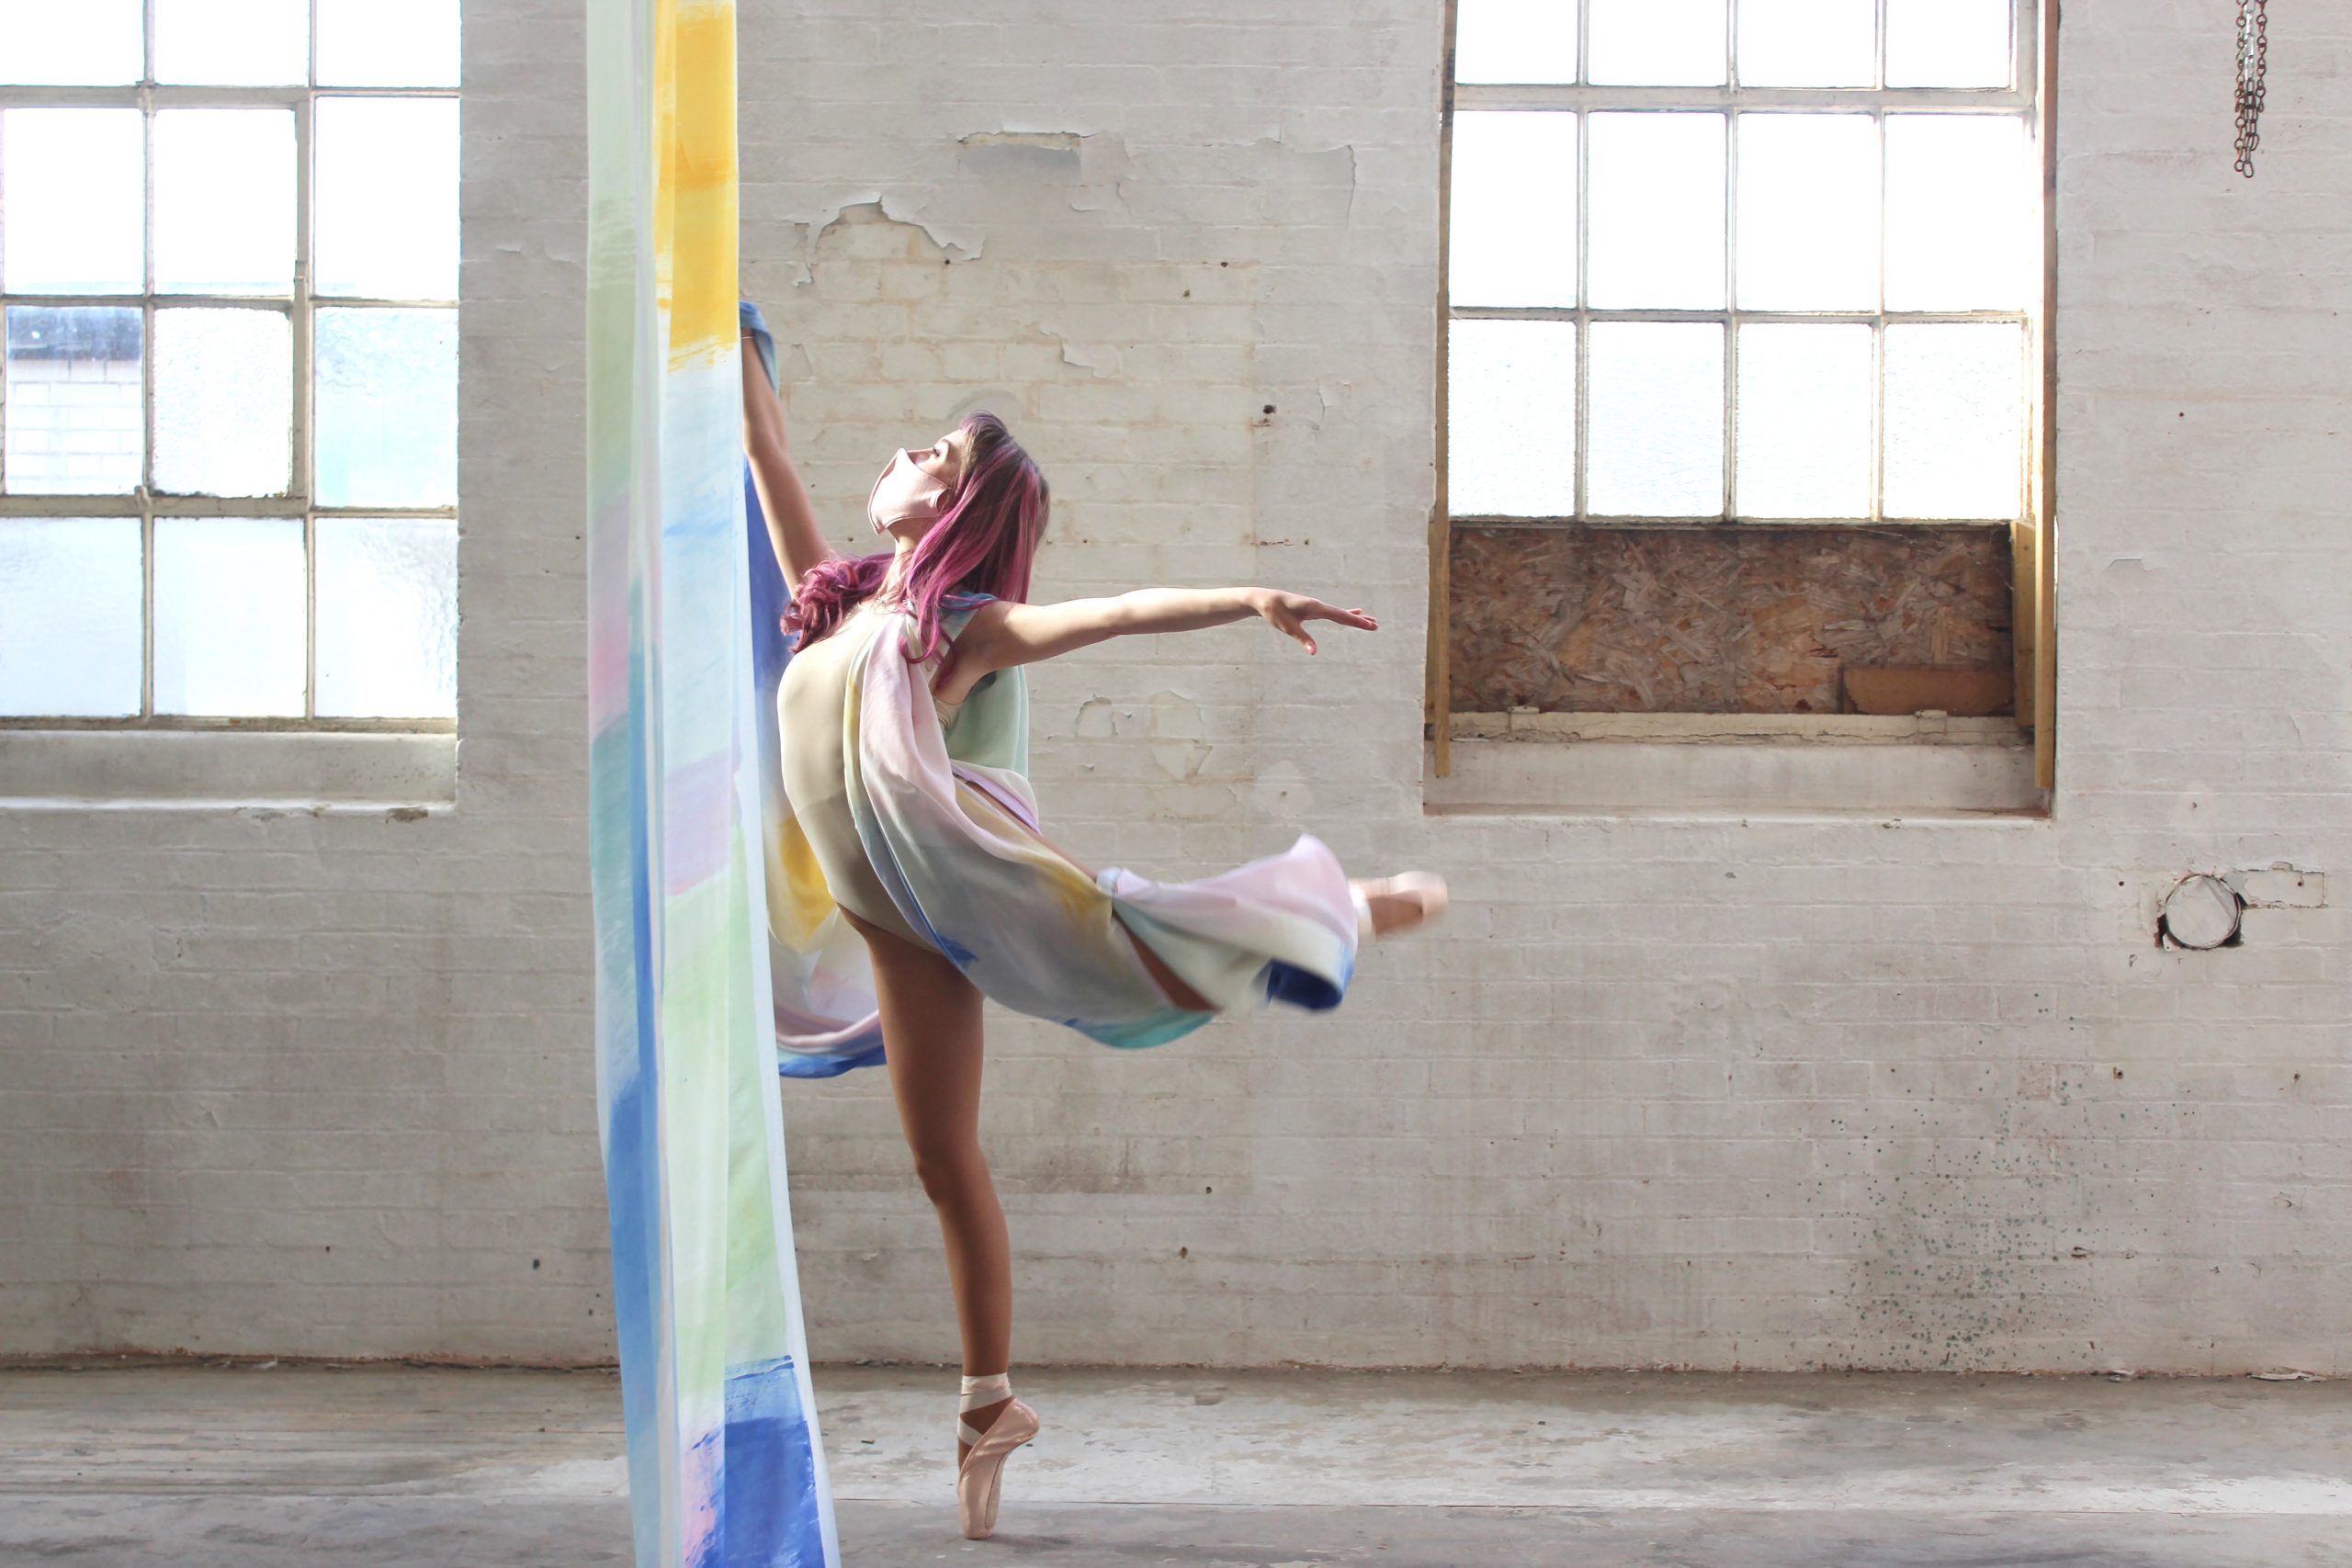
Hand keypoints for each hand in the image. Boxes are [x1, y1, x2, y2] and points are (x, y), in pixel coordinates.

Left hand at [1246, 589, 1377, 654]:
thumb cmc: (1275, 612)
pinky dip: (1344, 614)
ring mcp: (1317, 607)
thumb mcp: (1288, 627)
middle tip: (1376, 626)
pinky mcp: (1313, 609)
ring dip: (1355, 617)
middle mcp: (1319, 605)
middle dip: (1359, 621)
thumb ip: (1302, 638)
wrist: (1265, 600)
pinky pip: (1333, 613)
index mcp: (1315, 607)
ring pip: (1340, 613)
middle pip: (1343, 614)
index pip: (1339, 615)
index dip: (1356, 621)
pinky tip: (1354, 612)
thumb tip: (1314, 652)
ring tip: (1371, 621)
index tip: (1370, 624)